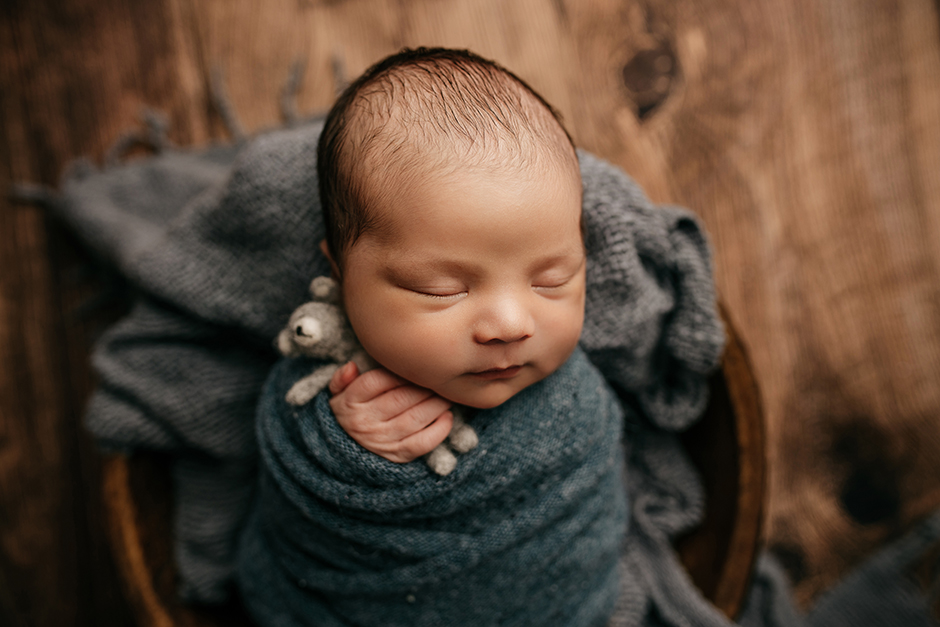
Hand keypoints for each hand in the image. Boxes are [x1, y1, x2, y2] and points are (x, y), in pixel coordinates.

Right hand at [328, 362, 453, 463]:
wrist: (343, 452)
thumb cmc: (348, 413)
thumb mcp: (337, 394)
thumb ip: (341, 378)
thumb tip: (351, 366)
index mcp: (350, 402)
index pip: (376, 381)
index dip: (398, 371)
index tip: (413, 365)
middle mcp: (364, 423)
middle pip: (401, 398)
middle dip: (424, 385)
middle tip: (438, 377)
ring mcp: (381, 441)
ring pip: (415, 418)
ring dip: (436, 404)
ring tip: (445, 394)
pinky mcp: (397, 456)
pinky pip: (422, 443)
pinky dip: (439, 430)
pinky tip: (447, 416)